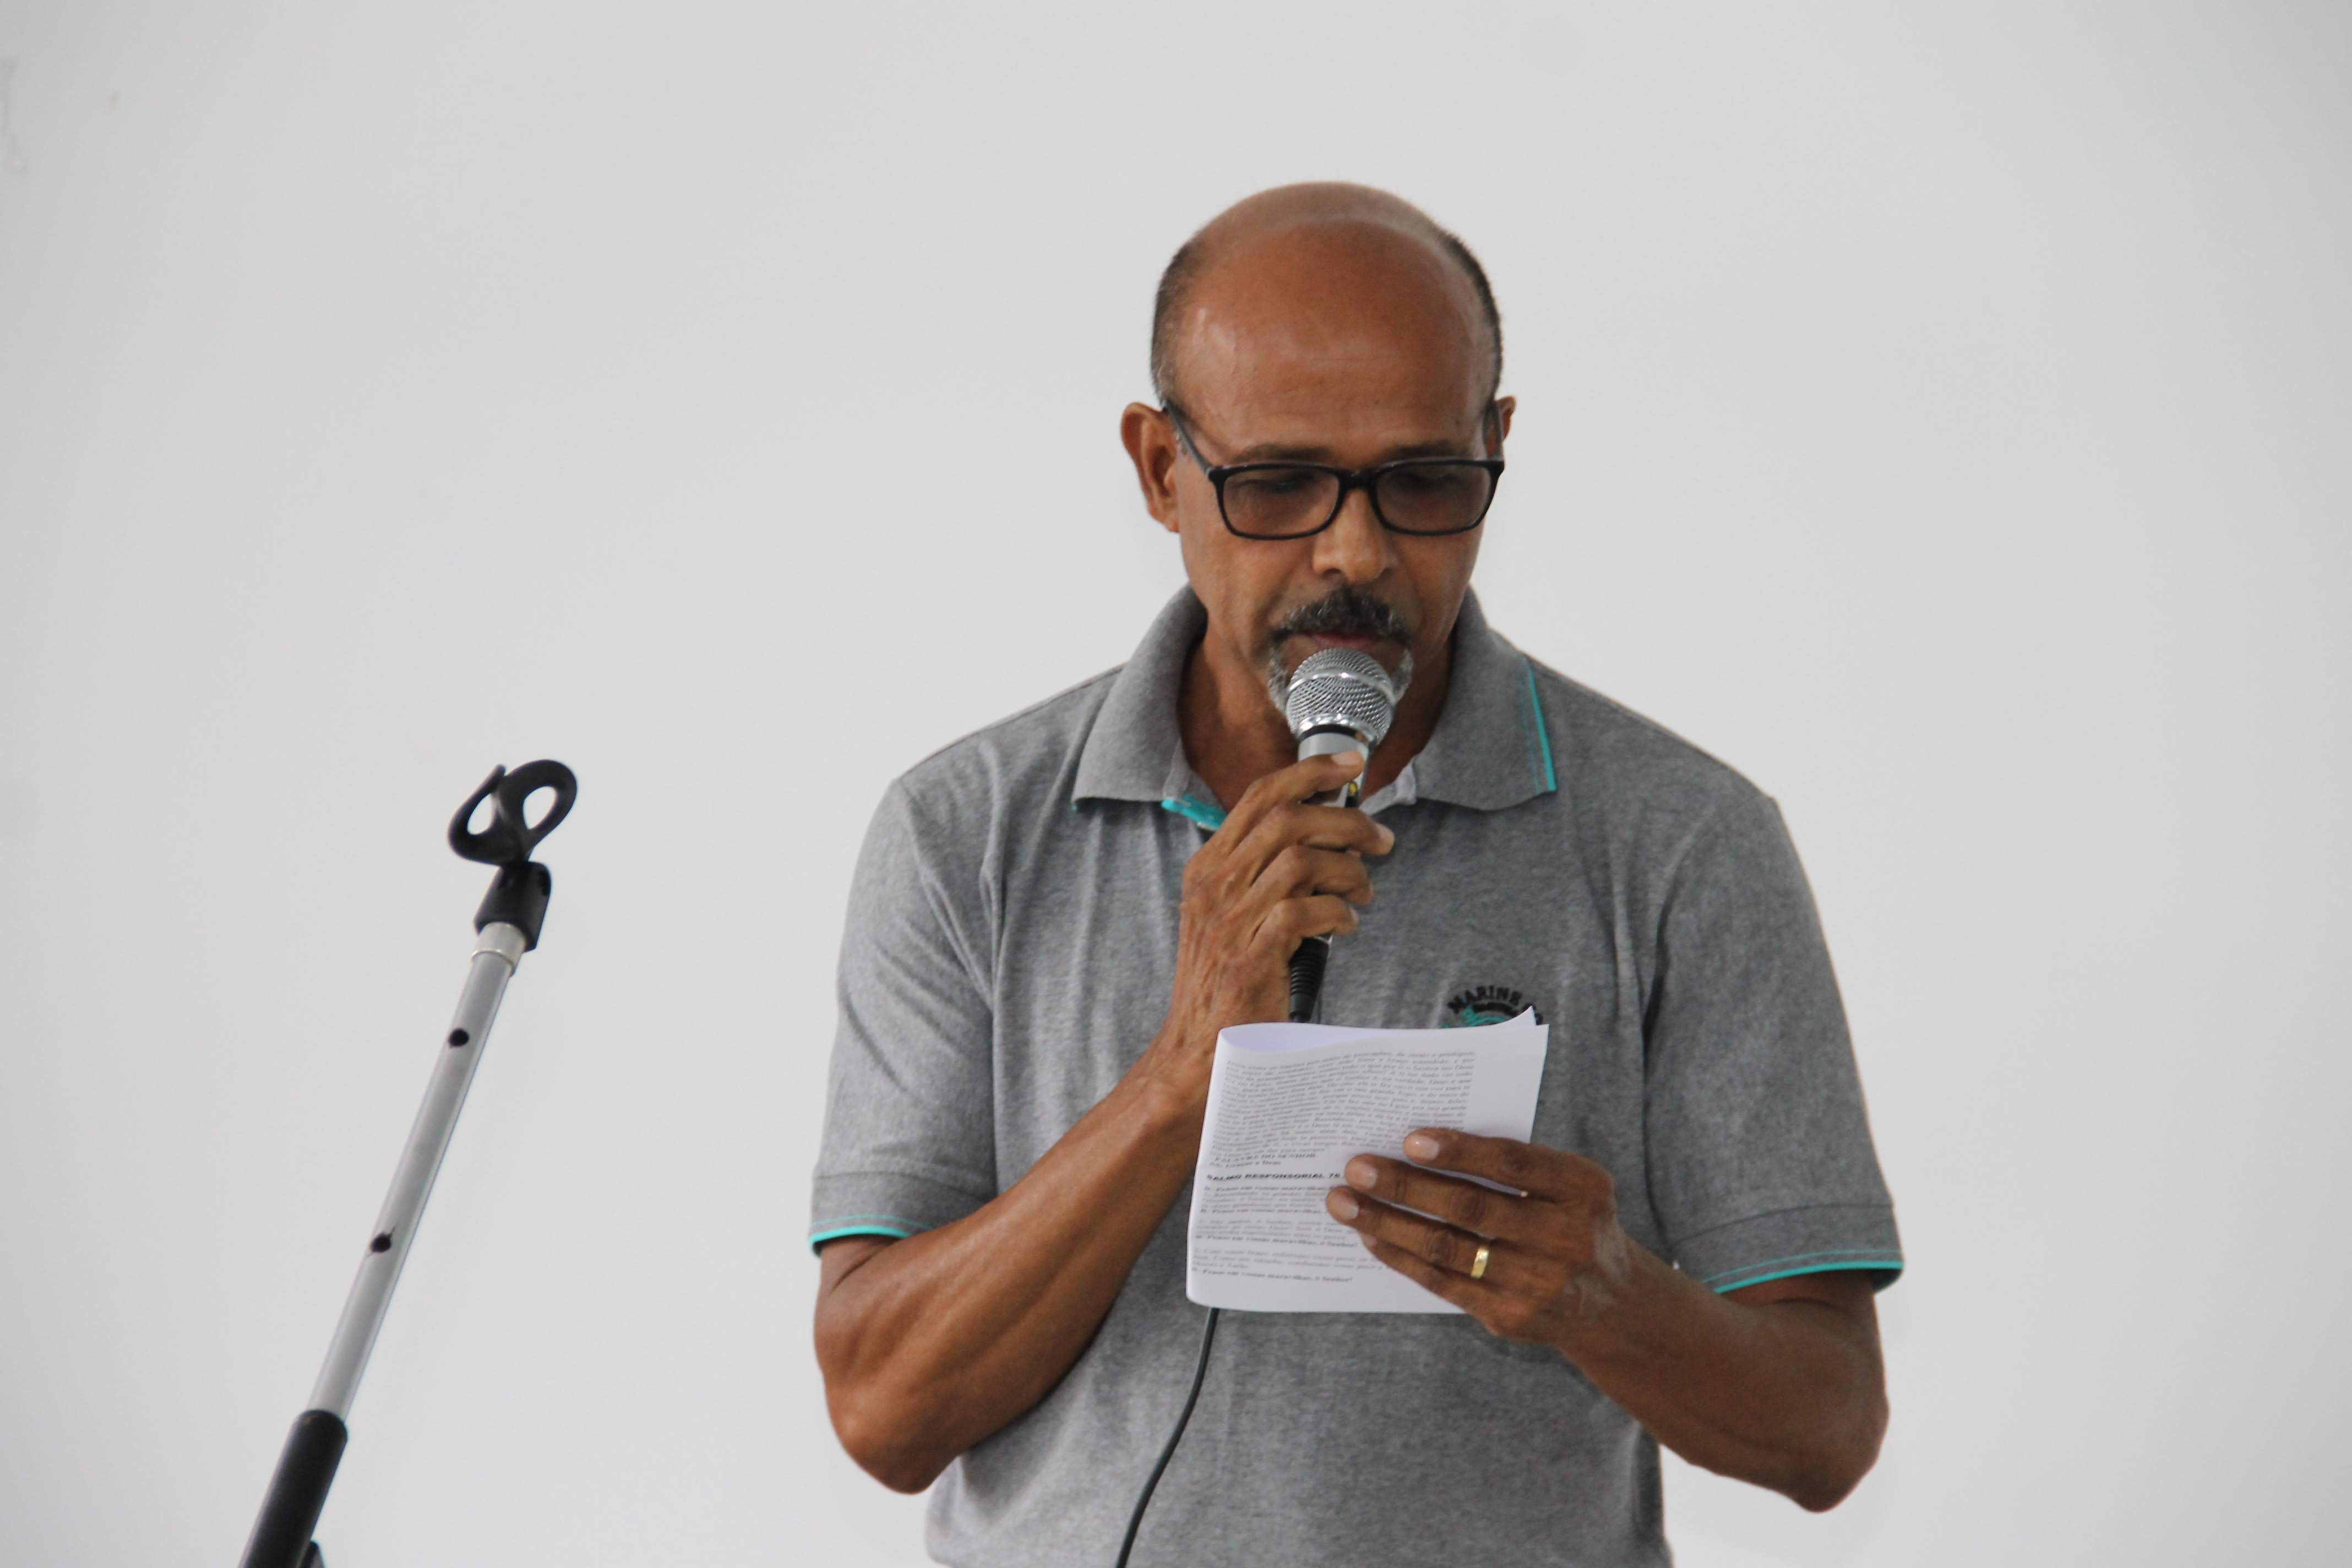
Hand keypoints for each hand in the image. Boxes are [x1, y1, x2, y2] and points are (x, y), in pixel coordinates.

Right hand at [1132, 750, 1393, 1102]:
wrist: (1195, 1056)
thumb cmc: (1225, 987)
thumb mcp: (1232, 917)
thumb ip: (1264, 875)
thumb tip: (1325, 836)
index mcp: (1208, 867)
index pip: (1259, 795)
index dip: (1309, 771)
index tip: (1351, 764)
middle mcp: (1214, 885)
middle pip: (1288, 817)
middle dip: (1346, 819)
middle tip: (1381, 841)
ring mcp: (1230, 919)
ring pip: (1302, 858)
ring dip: (1348, 869)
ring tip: (1363, 894)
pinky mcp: (1251, 956)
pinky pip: (1306, 910)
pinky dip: (1338, 913)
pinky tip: (1345, 928)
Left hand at [1324, 1129, 1636, 1349]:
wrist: (1610, 1303)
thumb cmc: (1570, 1220)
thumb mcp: (1568, 1184)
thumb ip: (1515, 1163)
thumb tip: (1420, 1144)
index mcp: (1582, 1189)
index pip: (1514, 1164)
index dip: (1461, 1152)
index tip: (1410, 1140)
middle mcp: (1564, 1238)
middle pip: (1472, 1208)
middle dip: (1407, 1187)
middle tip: (1356, 1168)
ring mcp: (1536, 1284)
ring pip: (1448, 1249)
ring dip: (1388, 1224)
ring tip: (1344, 1203)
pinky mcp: (1509, 1317)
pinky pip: (1444, 1283)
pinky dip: (1402, 1258)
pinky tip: (1371, 1237)